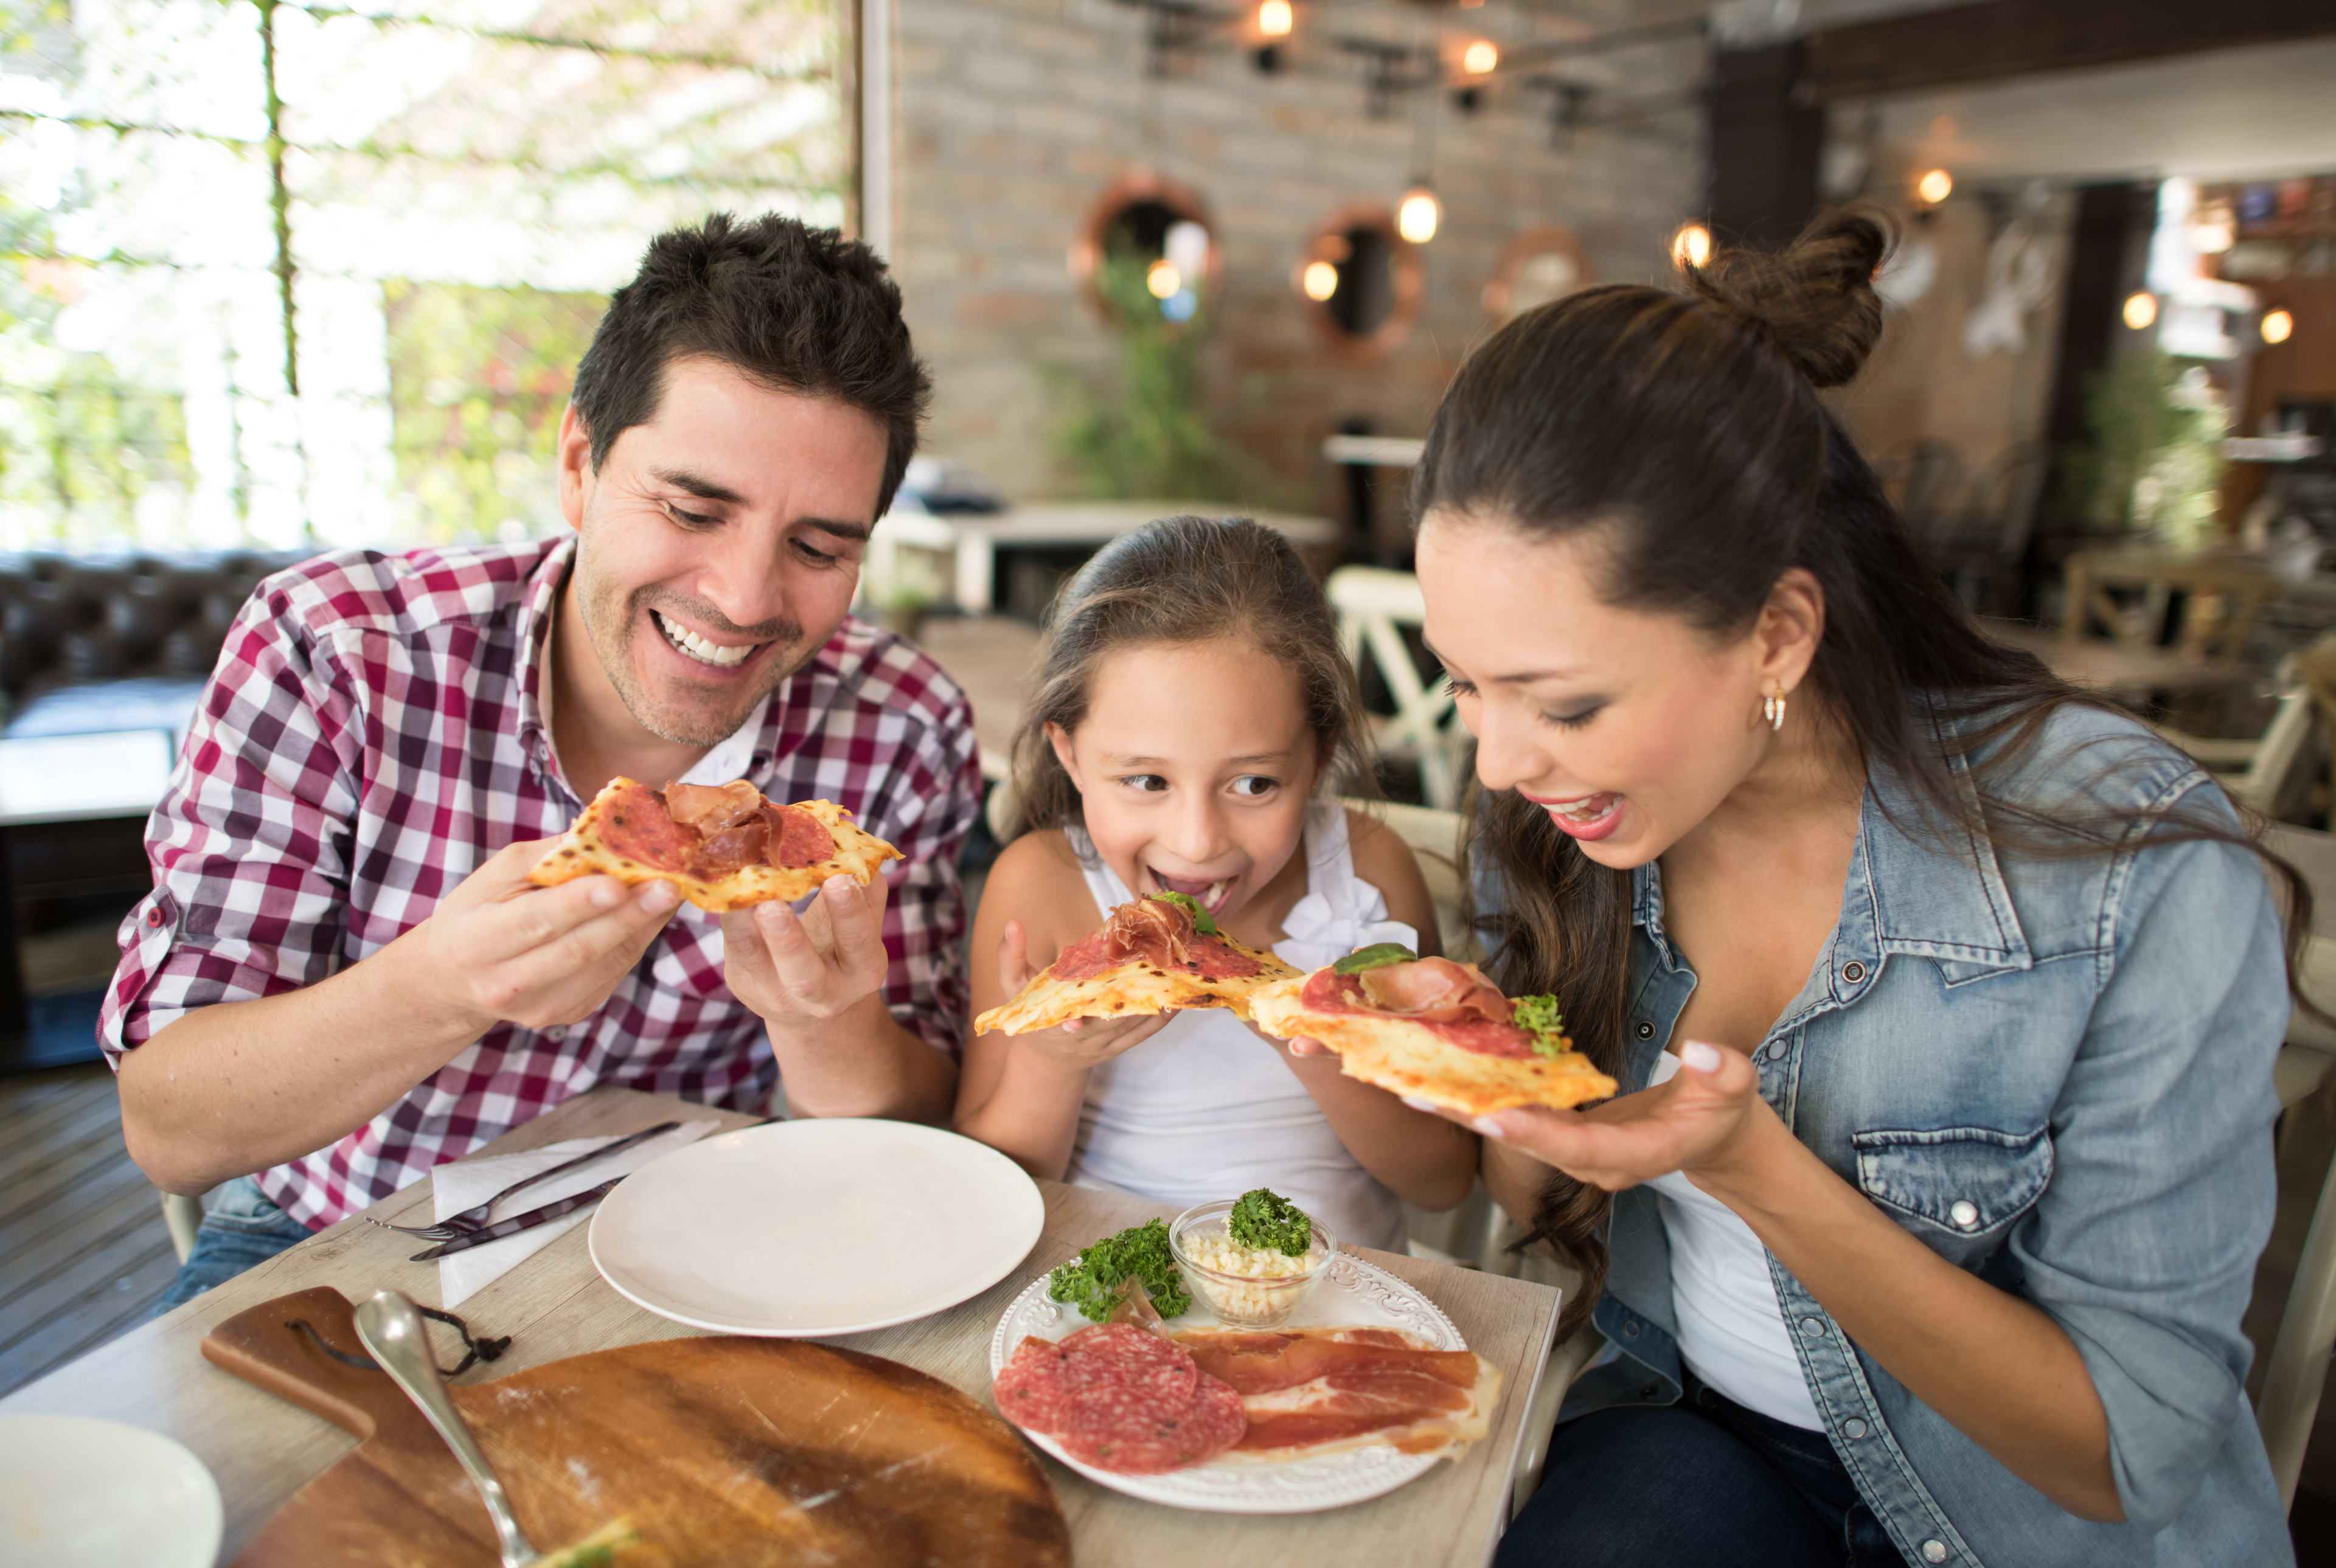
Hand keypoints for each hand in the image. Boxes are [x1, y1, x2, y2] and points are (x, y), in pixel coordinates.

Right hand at [413, 839, 681, 1033]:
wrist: (456, 980)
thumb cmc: (479, 912)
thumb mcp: (497, 875)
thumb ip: (551, 855)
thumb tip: (612, 834)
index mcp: (478, 942)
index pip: (538, 921)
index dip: (580, 903)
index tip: (619, 882)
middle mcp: (508, 984)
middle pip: (581, 948)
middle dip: (630, 914)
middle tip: (670, 884)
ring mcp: (542, 1007)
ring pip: (608, 963)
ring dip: (645, 924)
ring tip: (671, 889)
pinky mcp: (570, 1012)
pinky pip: (615, 972)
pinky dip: (637, 939)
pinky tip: (650, 912)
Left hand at [720, 871, 892, 1037]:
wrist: (808, 1007)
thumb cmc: (841, 950)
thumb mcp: (863, 925)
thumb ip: (866, 889)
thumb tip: (855, 841)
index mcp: (861, 972)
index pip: (858, 941)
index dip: (849, 912)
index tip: (839, 877)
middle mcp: (820, 994)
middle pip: (803, 975)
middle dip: (787, 941)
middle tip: (771, 905)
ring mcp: (774, 992)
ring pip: (753, 957)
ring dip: (741, 923)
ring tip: (735, 890)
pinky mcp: (742, 981)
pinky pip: (731, 944)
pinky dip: (726, 913)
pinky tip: (722, 884)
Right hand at [993, 918, 1173, 1072]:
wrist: (1051, 1058)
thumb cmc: (1032, 1013)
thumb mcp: (1013, 988)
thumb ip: (1009, 957)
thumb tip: (1012, 924)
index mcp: (1053, 1024)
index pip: (1065, 1023)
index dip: (1073, 1022)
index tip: (1077, 1019)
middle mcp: (1084, 1038)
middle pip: (1109, 1019)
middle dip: (1128, 995)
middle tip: (1149, 965)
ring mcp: (1106, 1044)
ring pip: (1132, 1024)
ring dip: (1151, 999)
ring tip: (1171, 971)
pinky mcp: (1122, 1046)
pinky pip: (1146, 1033)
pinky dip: (1163, 1017)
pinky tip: (1178, 995)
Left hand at [1415, 1039, 1768, 1192]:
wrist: (1714, 1138)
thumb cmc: (1724, 1112)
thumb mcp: (1736, 1089)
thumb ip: (1725, 1074)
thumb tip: (1703, 1053)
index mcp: (1636, 1156)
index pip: (1580, 1149)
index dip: (1536, 1133)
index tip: (1493, 1113)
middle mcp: (1596, 1164)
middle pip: (1529, 1145)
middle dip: (1475, 1121)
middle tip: (1420, 1095)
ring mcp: (1577, 1155)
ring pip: (1514, 1134)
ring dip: (1465, 1112)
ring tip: (1411, 1086)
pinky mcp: (1565, 1139)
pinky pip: (1518, 1119)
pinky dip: (1481, 1100)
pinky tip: (1445, 1078)